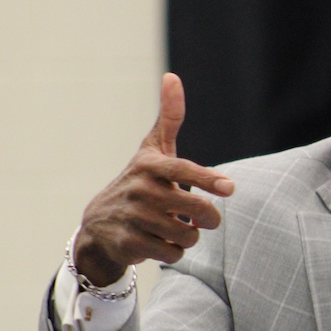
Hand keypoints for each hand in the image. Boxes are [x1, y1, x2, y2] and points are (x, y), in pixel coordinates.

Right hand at [72, 73, 234, 285]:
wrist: (99, 224)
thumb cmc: (139, 181)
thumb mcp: (152, 150)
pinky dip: (174, 252)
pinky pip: (173, 254)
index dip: (208, 179)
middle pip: (198, 211)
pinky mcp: (130, 244)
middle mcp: (140, 191)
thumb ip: (169, 117)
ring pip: (188, 236)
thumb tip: (172, 76)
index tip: (230, 187)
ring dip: (189, 236)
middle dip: (209, 218)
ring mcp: (134, 218)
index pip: (184, 171)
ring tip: (175, 227)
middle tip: (205, 217)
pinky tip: (161, 241)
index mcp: (150, 166)